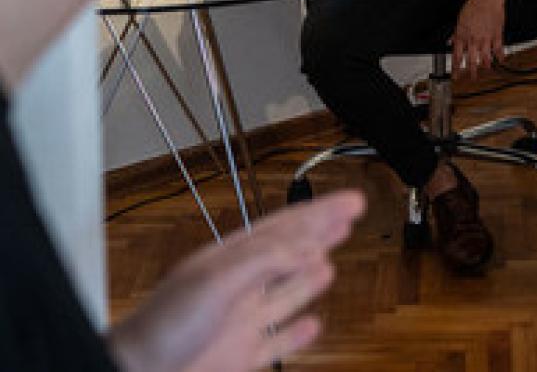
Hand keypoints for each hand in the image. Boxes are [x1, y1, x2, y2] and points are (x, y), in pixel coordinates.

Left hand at [109, 189, 363, 371]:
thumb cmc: (162, 326)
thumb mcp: (216, 279)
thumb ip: (264, 259)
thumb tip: (308, 245)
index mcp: (232, 259)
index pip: (285, 227)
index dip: (319, 211)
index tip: (349, 201)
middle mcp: (241, 286)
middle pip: (292, 252)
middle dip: (323, 232)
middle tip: (352, 213)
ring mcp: (242, 322)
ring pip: (287, 293)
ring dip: (310, 276)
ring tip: (330, 262)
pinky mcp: (242, 357)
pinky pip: (279, 342)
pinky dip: (299, 333)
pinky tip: (313, 324)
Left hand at [451, 0, 508, 76]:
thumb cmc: (473, 5)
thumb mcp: (459, 20)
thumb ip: (455, 34)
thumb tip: (450, 41)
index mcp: (462, 35)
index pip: (456, 56)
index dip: (455, 68)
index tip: (456, 76)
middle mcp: (473, 39)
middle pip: (471, 60)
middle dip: (471, 72)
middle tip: (472, 78)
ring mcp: (485, 38)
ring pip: (485, 57)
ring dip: (486, 66)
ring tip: (486, 70)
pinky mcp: (497, 34)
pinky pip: (499, 48)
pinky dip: (500, 56)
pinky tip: (501, 60)